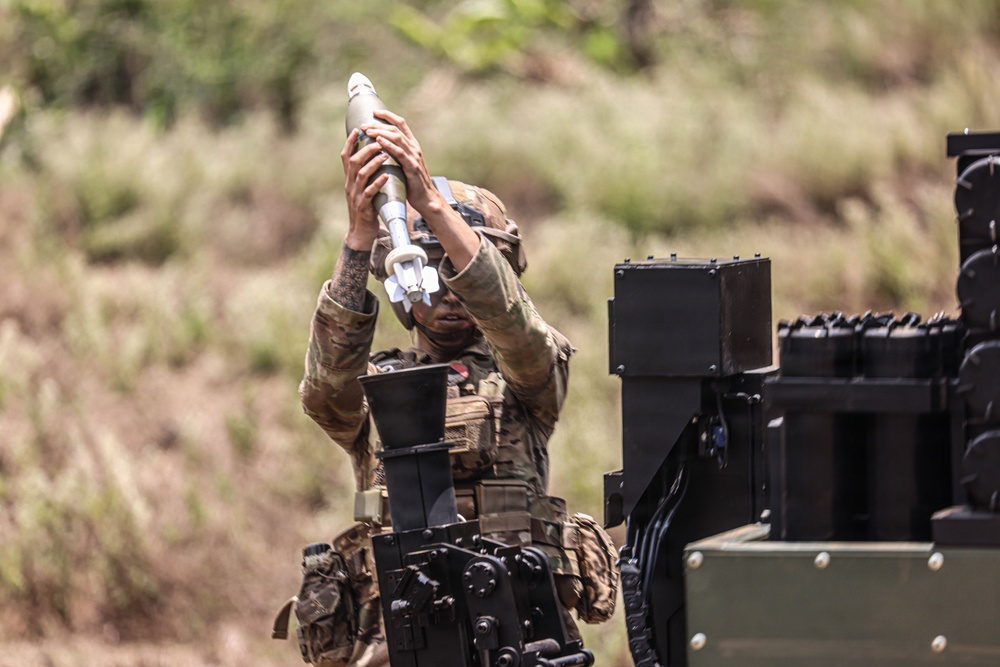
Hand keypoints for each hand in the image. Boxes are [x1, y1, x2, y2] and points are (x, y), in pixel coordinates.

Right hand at [341, 128, 388, 250]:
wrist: (361, 232)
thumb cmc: (365, 208)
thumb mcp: (362, 188)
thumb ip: (364, 174)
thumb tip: (371, 157)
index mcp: (349, 179)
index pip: (345, 156)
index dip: (350, 142)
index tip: (358, 128)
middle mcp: (349, 185)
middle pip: (353, 162)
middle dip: (365, 149)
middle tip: (378, 140)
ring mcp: (355, 196)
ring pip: (360, 175)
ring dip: (372, 163)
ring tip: (384, 155)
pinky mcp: (363, 207)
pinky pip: (369, 193)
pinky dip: (377, 183)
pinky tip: (385, 176)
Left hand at [362, 110, 479, 269]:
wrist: (426, 199)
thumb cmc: (412, 183)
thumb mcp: (404, 164)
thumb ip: (396, 153)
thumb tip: (380, 146)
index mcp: (412, 145)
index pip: (400, 123)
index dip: (387, 115)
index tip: (374, 112)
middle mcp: (414, 147)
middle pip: (395, 128)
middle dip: (378, 124)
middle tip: (364, 125)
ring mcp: (414, 156)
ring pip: (396, 137)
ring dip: (380, 132)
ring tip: (367, 131)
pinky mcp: (412, 166)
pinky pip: (399, 152)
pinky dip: (388, 145)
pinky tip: (378, 141)